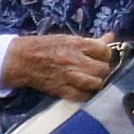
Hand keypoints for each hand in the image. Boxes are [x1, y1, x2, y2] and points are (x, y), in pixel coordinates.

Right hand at [3, 34, 120, 101]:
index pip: (104, 51)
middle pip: (103, 69)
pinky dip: (87, 94)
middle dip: (103, 69)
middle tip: (97, 69)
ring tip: (92, 79)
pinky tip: (85, 89)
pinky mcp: (62, 90)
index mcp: (76, 45)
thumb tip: (111, 37)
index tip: (101, 56)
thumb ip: (91, 41)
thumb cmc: (46, 46)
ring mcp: (69, 77)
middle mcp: (74, 61)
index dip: (105, 54)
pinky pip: (83, 96)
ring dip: (97, 82)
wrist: (22, 60)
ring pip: (96, 83)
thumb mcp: (68, 39)